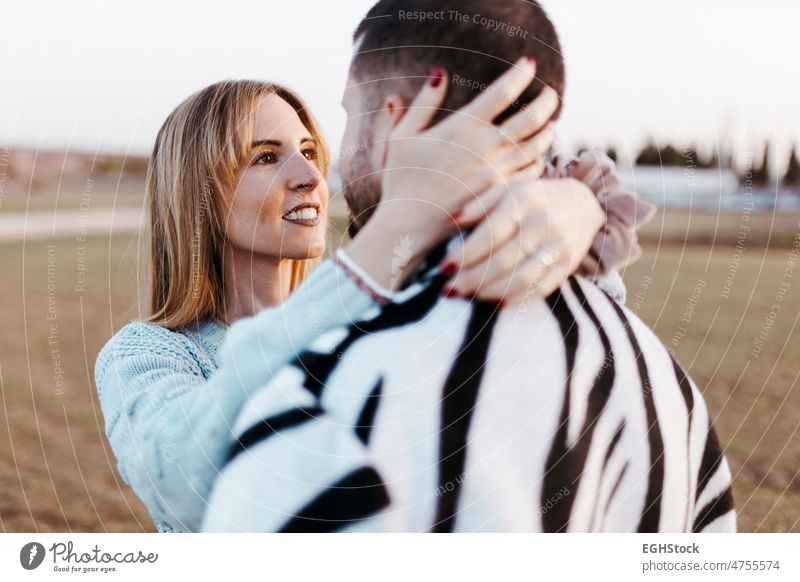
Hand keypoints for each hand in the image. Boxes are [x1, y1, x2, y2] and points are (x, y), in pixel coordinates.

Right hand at [346, 57, 559, 291]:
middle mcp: (486, 146)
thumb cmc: (401, 178)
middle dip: (546, 101)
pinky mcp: (501, 194)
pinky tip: (538, 158)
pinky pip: (531, 174)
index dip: (520, 73)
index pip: (504, 91)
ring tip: (550, 123)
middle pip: (532, 117)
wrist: (409, 223)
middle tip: (551, 94)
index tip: (529, 64)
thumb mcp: (403, 135)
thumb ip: (424, 102)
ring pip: (536, 146)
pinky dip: (539, 162)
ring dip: (547, 131)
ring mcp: (497, 172)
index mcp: (464, 125)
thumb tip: (440, 72)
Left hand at [439, 173, 604, 305]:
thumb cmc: (534, 198)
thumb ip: (478, 204)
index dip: (465, 254)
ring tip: (467, 297)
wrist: (585, 202)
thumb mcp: (507, 190)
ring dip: (489, 292)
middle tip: (449, 290)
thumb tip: (449, 220)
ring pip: (521, 278)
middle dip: (471, 279)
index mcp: (523, 201)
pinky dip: (515, 299)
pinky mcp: (568, 265)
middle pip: (503, 260)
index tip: (443, 268)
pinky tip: (493, 303)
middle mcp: (543, 224)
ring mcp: (558, 247)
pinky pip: (540, 289)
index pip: (490, 233)